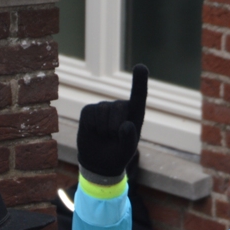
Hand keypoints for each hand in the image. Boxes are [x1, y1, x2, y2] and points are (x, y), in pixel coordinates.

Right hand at [76, 64, 147, 179]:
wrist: (98, 162)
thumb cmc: (117, 154)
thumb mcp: (127, 151)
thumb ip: (129, 139)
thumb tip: (125, 125)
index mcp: (135, 114)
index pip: (139, 95)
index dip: (139, 81)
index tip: (141, 67)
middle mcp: (120, 107)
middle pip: (119, 106)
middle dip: (115, 127)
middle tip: (113, 138)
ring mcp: (103, 107)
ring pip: (103, 110)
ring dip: (103, 129)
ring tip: (104, 136)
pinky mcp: (88, 111)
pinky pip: (90, 114)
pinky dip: (92, 127)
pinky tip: (94, 132)